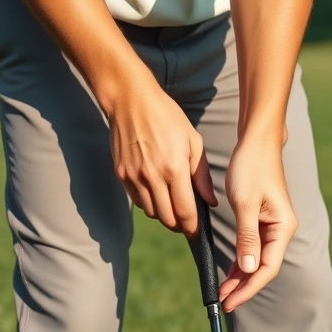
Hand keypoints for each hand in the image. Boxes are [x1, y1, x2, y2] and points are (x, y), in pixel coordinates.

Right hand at [109, 83, 216, 235]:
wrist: (131, 101)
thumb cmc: (167, 117)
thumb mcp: (193, 141)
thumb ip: (201, 175)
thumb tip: (210, 202)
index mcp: (174, 169)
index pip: (185, 212)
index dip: (192, 227)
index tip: (196, 230)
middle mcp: (152, 177)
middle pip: (167, 218)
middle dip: (179, 224)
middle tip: (186, 220)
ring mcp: (134, 177)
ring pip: (151, 212)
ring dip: (163, 214)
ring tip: (171, 203)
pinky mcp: (121, 174)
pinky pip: (137, 200)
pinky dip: (148, 202)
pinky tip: (156, 190)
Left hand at [219, 137, 296, 311]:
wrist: (256, 143)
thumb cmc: (251, 167)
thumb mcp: (245, 203)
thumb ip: (247, 237)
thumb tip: (248, 268)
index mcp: (282, 227)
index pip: (267, 268)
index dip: (248, 287)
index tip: (230, 301)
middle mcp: (281, 230)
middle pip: (263, 268)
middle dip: (243, 286)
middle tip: (222, 302)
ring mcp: (272, 226)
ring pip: (256, 260)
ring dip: (240, 276)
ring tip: (222, 292)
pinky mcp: (262, 221)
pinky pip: (252, 248)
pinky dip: (240, 261)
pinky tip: (228, 272)